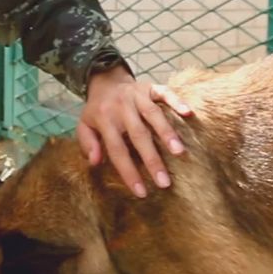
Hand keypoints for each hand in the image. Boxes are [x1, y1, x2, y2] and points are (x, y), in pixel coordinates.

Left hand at [77, 67, 193, 196]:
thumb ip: (87, 143)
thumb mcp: (84, 126)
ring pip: (154, 115)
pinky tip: (188, 113)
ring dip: (167, 133)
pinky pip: (165, 92)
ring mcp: (137, 95)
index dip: (128, 172)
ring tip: (179, 153)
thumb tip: (94, 162)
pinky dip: (176, 101)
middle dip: (152, 160)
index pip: (117, 149)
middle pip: (138, 135)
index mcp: (105, 119)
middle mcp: (122, 107)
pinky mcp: (150, 86)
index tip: (142, 192)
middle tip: (165, 182)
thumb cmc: (98, 111)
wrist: (106, 81)